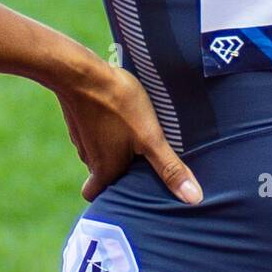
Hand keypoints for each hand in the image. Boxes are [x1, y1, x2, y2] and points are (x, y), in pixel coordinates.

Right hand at [51, 49, 202, 204]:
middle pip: (100, 173)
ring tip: (134, 136)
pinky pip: (92, 129)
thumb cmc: (118, 105)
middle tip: (139, 163)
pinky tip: (120, 113)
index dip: (110, 197)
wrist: (80, 73)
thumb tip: (193, 198)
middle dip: (117, 171)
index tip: (128, 192)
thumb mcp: (150, 138)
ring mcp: (80, 136)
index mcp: (104, 169)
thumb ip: (170, 168)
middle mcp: (88, 157)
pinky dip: (104, 126)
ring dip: (112, 147)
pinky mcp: (78, 116)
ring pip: (96, 150)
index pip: (96, 195)